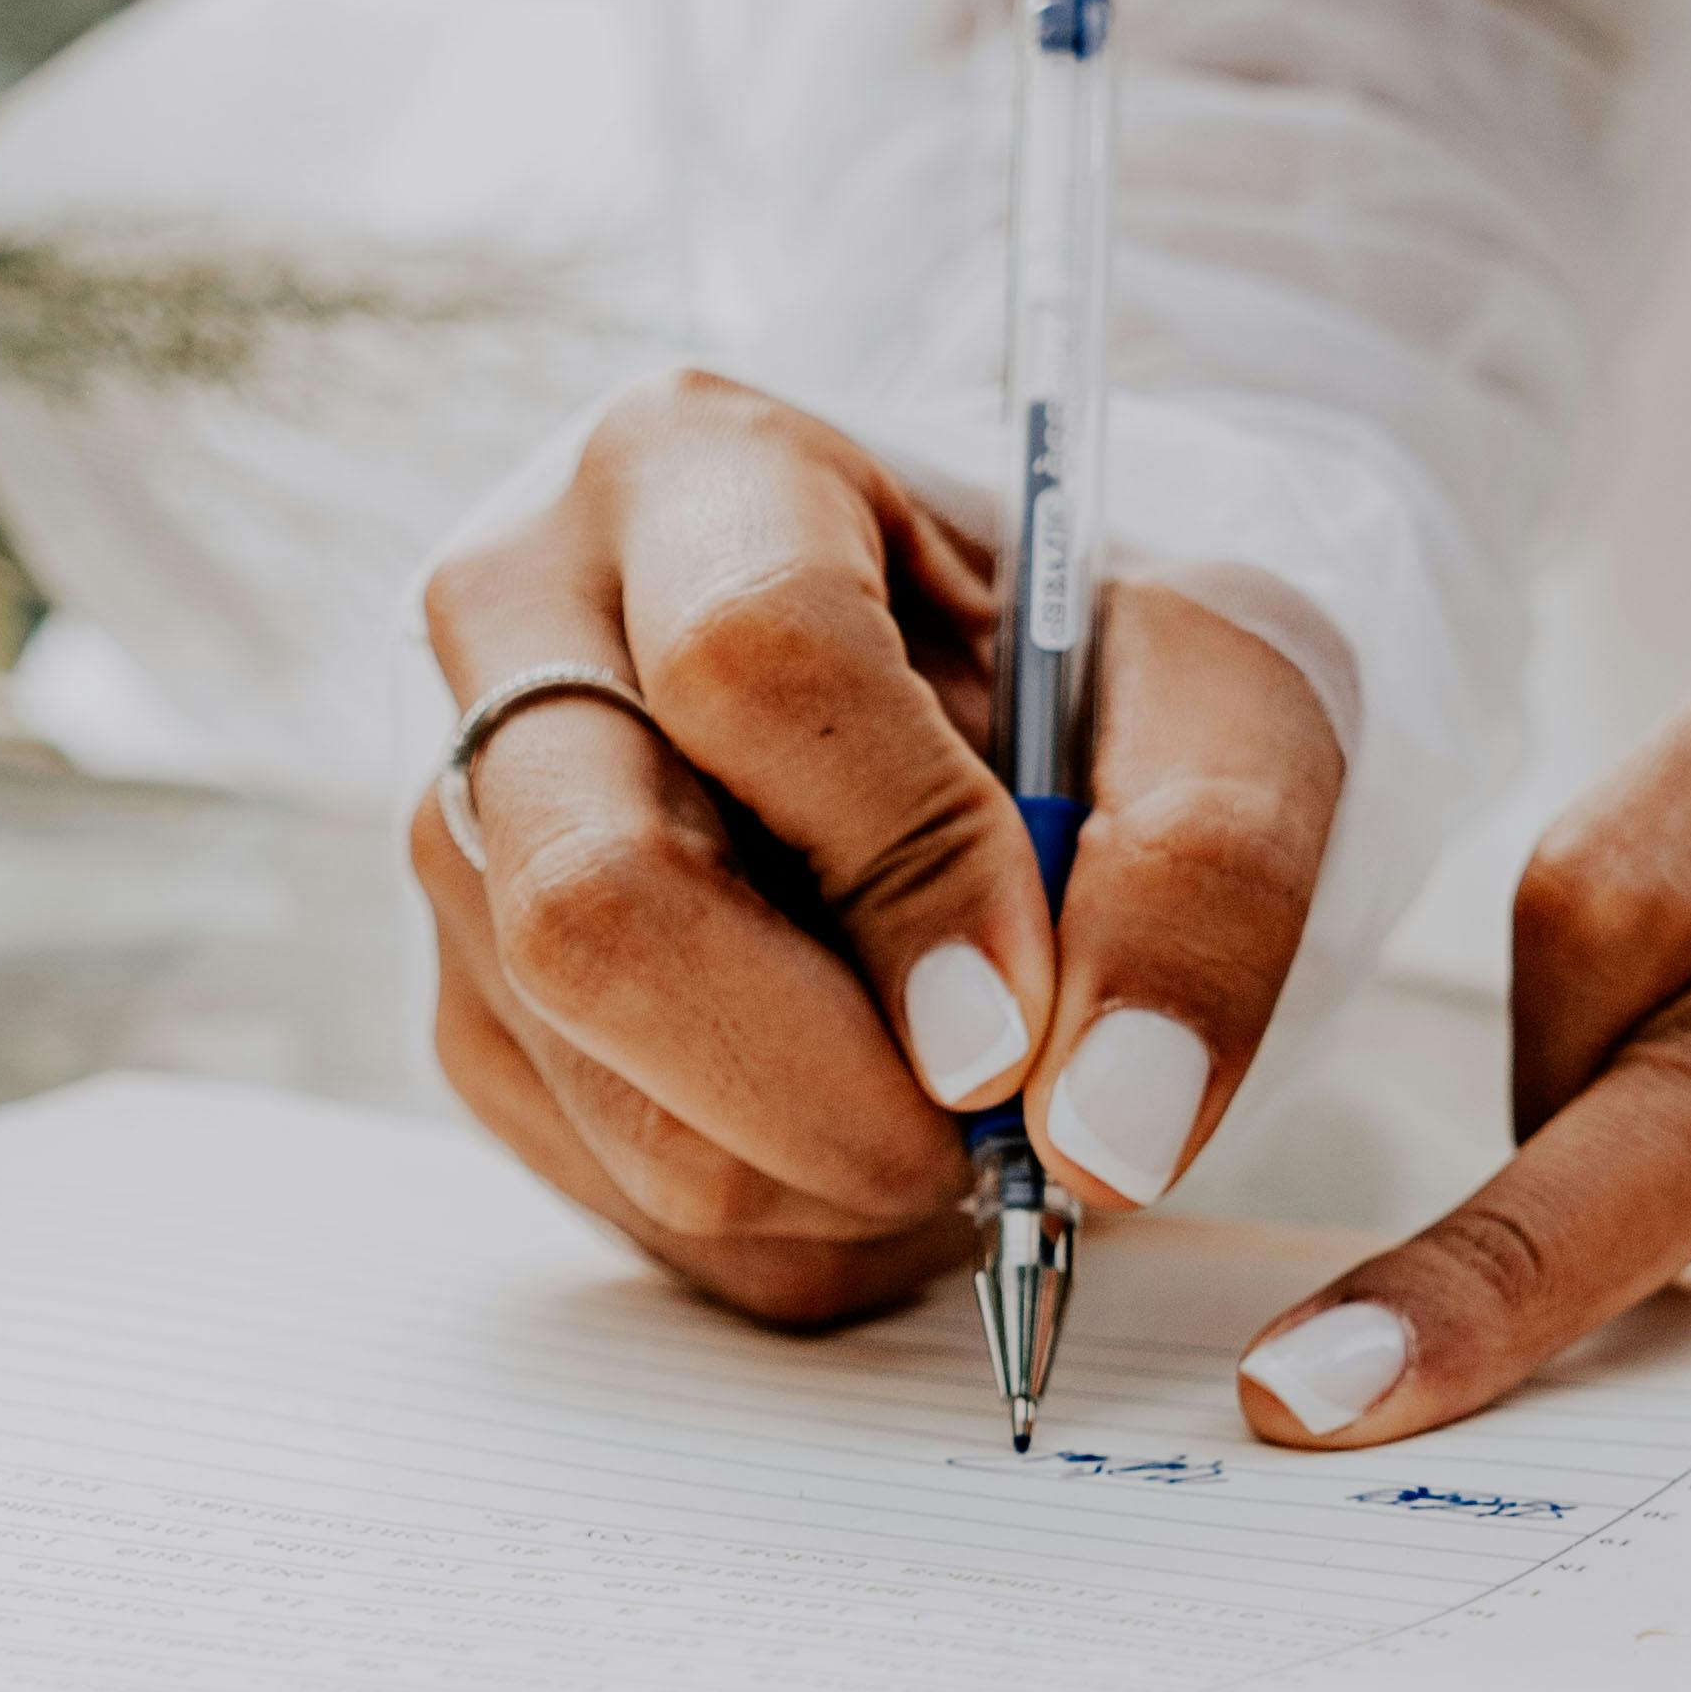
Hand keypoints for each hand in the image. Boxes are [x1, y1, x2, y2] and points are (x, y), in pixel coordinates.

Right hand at [416, 372, 1346, 1323]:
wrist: (991, 715)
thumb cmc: (1090, 670)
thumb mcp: (1225, 695)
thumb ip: (1205, 869)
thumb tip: (1104, 1122)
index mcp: (694, 472)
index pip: (755, 660)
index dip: (905, 869)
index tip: (1022, 1026)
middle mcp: (518, 633)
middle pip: (597, 904)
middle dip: (826, 1088)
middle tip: (994, 1143)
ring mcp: (465, 834)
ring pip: (607, 1086)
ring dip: (832, 1170)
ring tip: (962, 1098)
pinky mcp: (471, 1008)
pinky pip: (624, 1194)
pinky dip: (797, 1219)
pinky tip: (877, 1112)